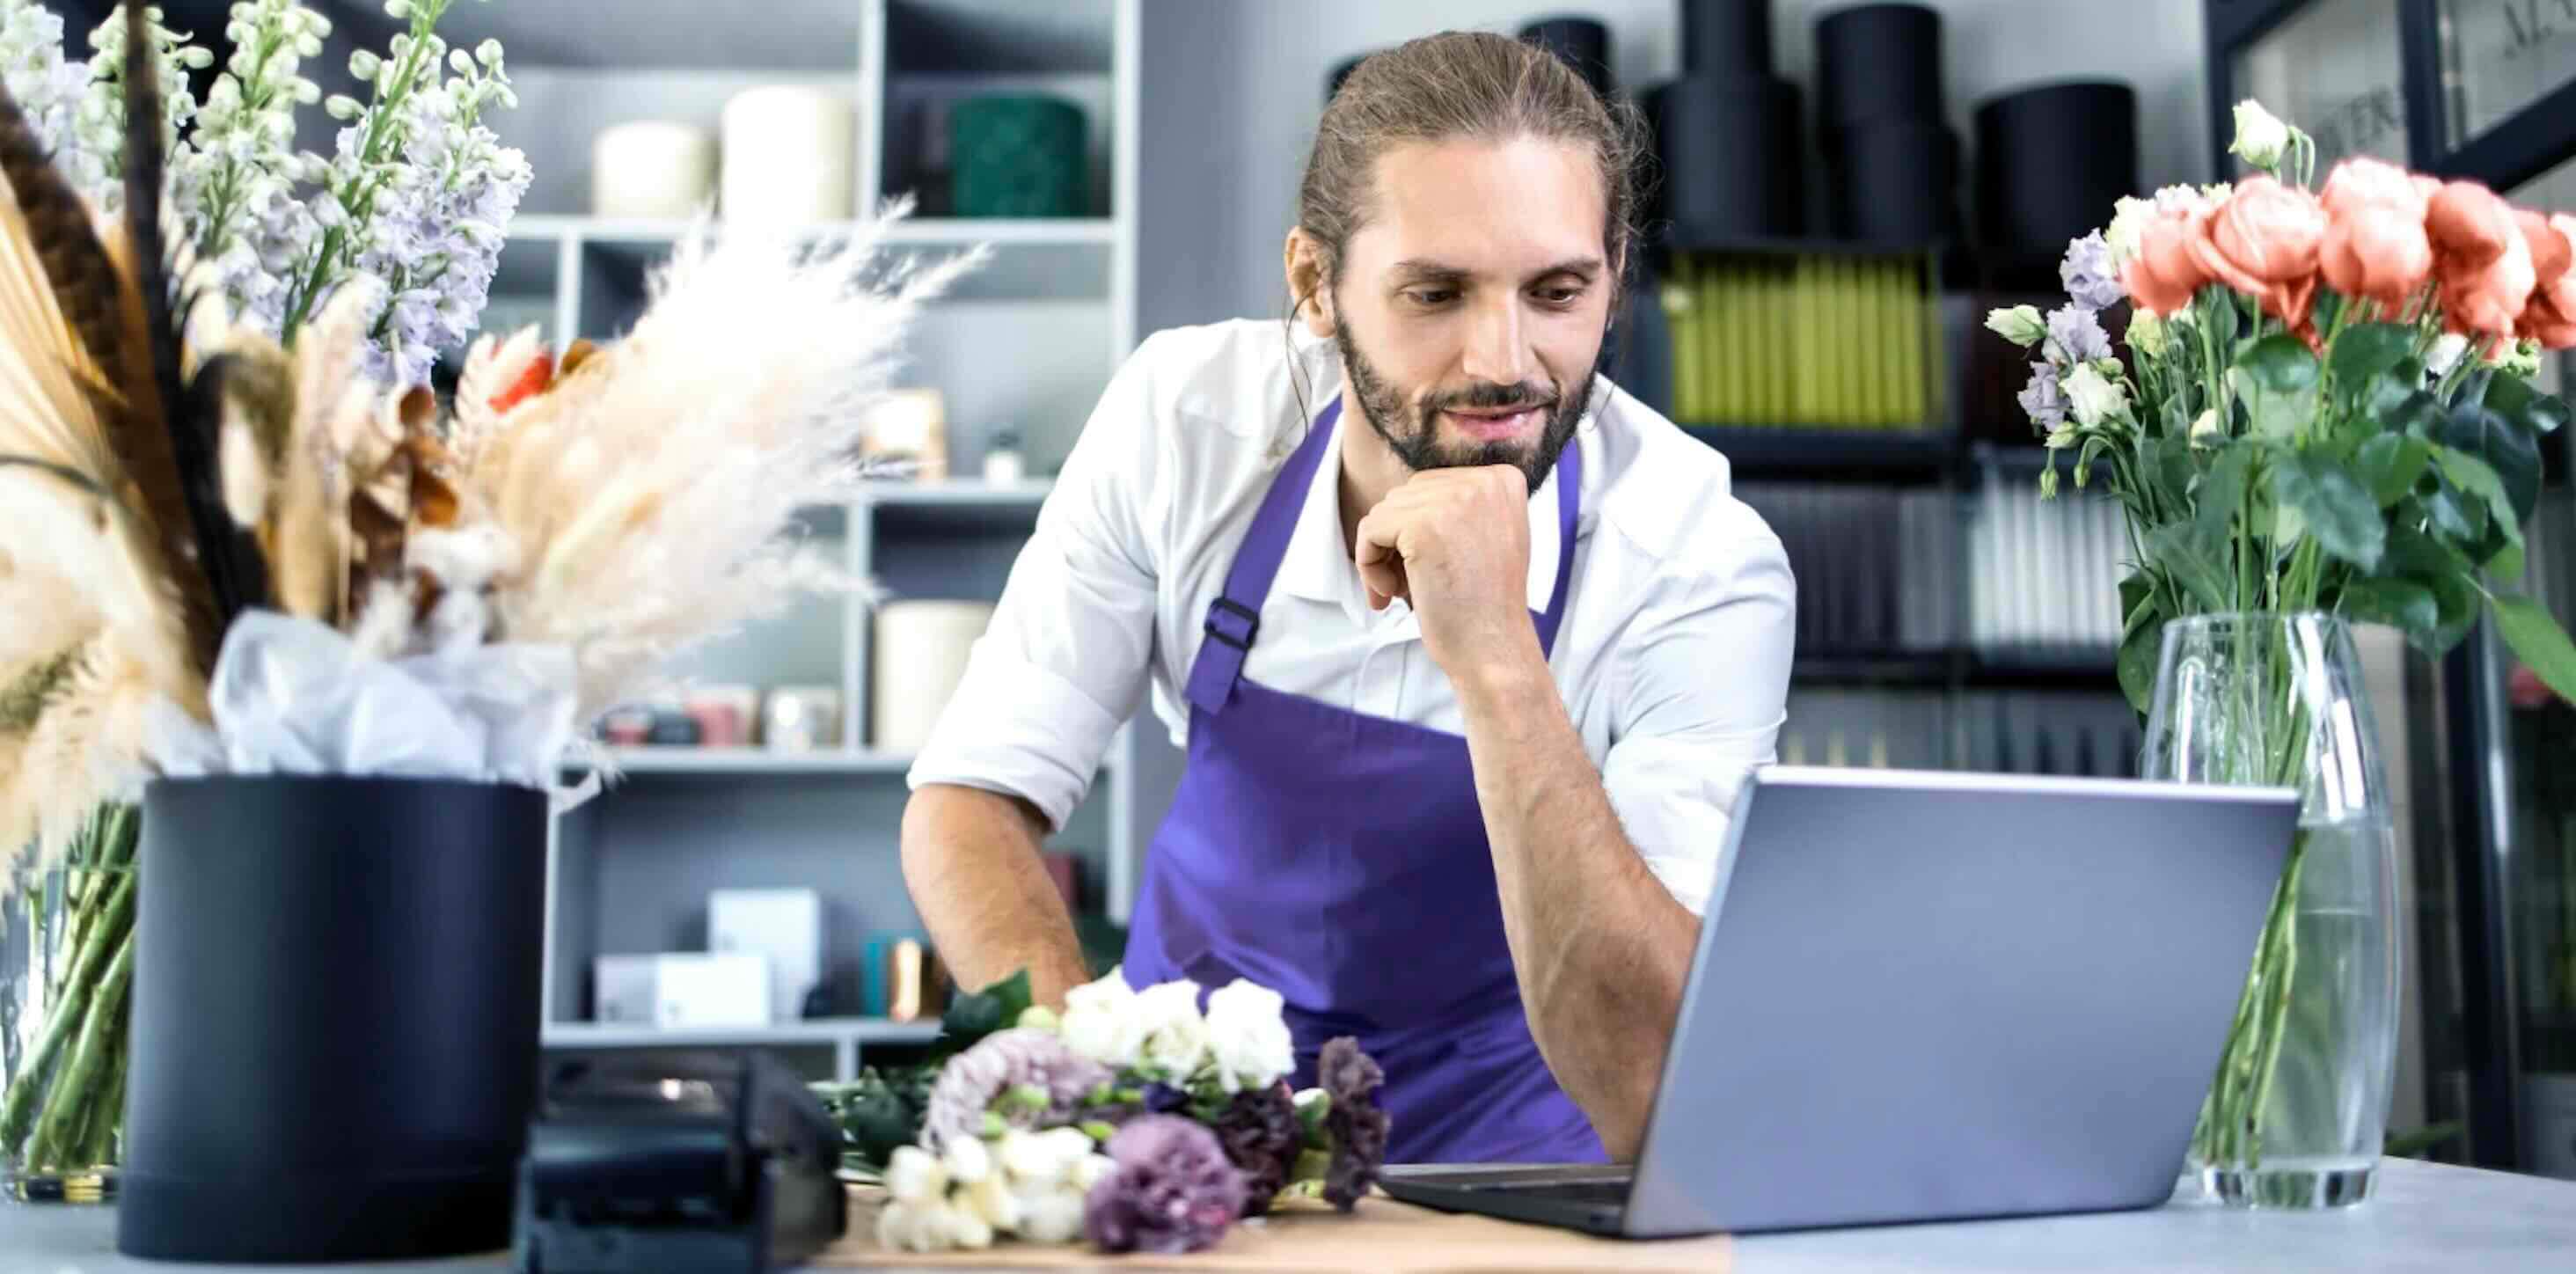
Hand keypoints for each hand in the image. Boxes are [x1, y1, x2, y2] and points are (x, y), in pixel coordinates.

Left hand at [1353, 465, 1541, 674]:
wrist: (1494, 650)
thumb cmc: (1483, 604)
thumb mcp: (1486, 536)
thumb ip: (1458, 506)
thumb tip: (1402, 495)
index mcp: (1503, 480)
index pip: (1431, 486)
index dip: (1418, 528)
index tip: (1429, 565)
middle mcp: (1484, 482)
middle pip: (1406, 496)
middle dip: (1398, 542)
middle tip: (1410, 585)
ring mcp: (1454, 500)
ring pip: (1384, 513)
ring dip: (1383, 557)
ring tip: (1404, 593)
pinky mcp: (1422, 526)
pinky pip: (1369, 530)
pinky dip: (1369, 565)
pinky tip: (1391, 595)